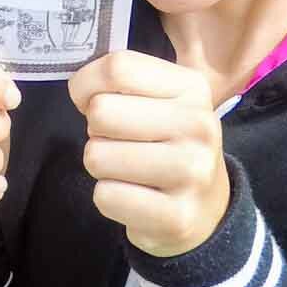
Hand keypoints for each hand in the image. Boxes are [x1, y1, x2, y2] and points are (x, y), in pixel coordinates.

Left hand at [68, 51, 230, 257]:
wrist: (206, 208)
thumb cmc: (169, 142)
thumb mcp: (159, 99)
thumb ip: (122, 81)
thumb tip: (80, 87)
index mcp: (191, 87)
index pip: (118, 68)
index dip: (86, 83)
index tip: (88, 100)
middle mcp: (198, 125)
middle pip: (101, 112)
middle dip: (95, 130)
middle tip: (117, 141)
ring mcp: (192, 173)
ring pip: (98, 156)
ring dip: (101, 165)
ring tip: (127, 169)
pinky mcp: (177, 218)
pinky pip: (106, 196)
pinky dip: (108, 197)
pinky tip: (133, 196)